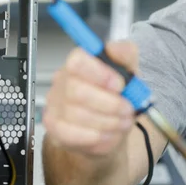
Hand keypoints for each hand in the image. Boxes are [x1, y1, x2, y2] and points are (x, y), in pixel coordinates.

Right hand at [43, 41, 137, 157]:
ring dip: (107, 121)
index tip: (120, 85)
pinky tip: (107, 133)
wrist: (113, 128)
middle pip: (76, 91)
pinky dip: (96, 136)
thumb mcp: (130, 71)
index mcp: (80, 62)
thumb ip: (126, 54)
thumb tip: (116, 49)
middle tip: (127, 108)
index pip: (77, 61)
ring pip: (76, 115)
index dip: (100, 74)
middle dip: (110, 104)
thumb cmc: (119, 97)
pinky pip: (71, 134)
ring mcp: (56, 104)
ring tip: (122, 122)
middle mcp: (63, 80)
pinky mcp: (55, 128)